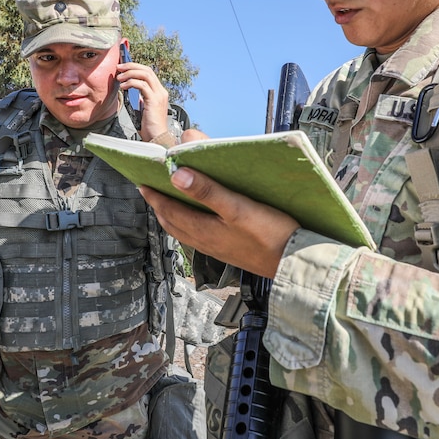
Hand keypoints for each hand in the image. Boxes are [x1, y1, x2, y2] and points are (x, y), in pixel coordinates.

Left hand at [116, 59, 170, 140]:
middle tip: (119, 67)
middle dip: (131, 66)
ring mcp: (159, 95)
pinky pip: (142, 85)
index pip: (148, 73)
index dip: (135, 67)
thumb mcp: (146, 109)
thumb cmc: (150, 127)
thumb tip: (135, 93)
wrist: (157, 138)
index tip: (123, 68)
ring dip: (130, 73)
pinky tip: (123, 87)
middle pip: (147, 70)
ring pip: (145, 74)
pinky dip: (131, 82)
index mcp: (160, 92)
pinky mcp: (154, 100)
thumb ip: (143, 100)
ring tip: (119, 77)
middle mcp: (161, 91)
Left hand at [140, 167, 299, 278]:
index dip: (154, 195)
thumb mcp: (237, 207)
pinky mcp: (229, 250)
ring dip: (175, 215)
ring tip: (171, 201)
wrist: (294, 263)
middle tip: (153, 190)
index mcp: (203, 230)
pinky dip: (192, 222)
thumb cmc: (270, 236)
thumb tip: (176, 175)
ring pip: (186, 230)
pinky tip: (201, 217)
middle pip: (173, 222)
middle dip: (161, 205)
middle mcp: (205, 242)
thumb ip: (207, 190)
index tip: (143, 182)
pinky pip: (200, 235)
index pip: (168, 210)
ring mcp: (217, 248)